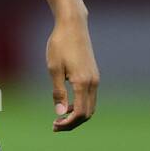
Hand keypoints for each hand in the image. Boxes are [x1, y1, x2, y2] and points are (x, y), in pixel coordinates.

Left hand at [46, 13, 98, 130]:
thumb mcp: (54, 69)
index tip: (54, 125)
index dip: (68, 123)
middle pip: (87, 113)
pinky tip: (67, 103)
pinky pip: (90, 97)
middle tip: (55, 125)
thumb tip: (59, 112)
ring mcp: (95, 78)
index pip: (79, 113)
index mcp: (83, 83)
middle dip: (72, 123)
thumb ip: (58, 92)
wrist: (73, 25)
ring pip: (90, 106)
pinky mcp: (93, 74)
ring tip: (60, 116)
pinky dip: (81, 105)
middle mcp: (93, 82)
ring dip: (77, 115)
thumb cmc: (60, 45)